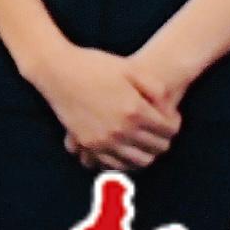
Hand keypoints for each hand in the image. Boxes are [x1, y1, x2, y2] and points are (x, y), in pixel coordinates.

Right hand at [31, 47, 179, 169]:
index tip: (169, 116)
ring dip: (147, 152)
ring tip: (143, 140)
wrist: (55, 69)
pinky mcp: (88, 144)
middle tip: (158, 129)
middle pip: (158, 148)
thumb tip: (166, 109)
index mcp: (134, 110)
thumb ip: (155, 87)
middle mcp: (120, 130)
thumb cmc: (94, 64)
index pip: (169, 130)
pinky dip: (126, 160)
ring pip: (140, 161)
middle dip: (163, 139)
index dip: (174, 124)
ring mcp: (103, 140)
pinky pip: (115, 164)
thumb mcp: (130, 68)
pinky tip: (126, 148)